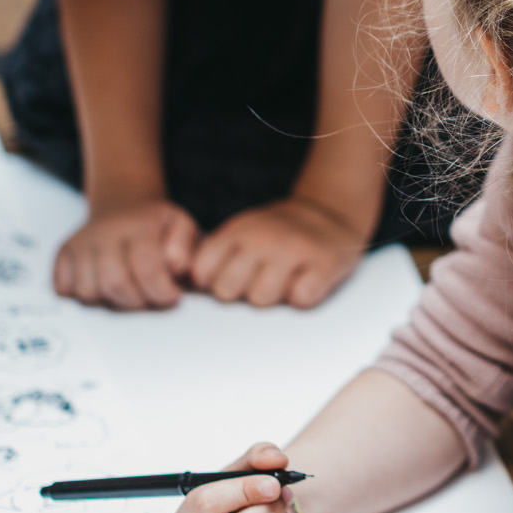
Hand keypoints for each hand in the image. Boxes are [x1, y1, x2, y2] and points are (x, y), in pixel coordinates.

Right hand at [53, 198, 197, 309]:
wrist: (123, 206)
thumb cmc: (154, 224)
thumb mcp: (182, 225)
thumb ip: (186, 247)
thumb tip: (174, 267)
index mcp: (138, 224)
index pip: (147, 267)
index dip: (162, 291)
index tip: (172, 296)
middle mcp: (104, 231)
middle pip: (114, 283)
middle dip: (137, 301)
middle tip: (150, 297)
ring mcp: (80, 242)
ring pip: (88, 291)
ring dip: (111, 300)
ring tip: (128, 289)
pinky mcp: (63, 254)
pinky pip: (65, 289)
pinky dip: (85, 295)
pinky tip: (104, 285)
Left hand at [191, 197, 366, 307]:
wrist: (332, 214)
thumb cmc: (278, 234)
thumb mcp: (243, 232)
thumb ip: (214, 255)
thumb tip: (180, 284)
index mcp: (239, 232)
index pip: (202, 271)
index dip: (212, 282)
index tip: (229, 277)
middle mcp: (264, 238)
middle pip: (227, 291)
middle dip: (241, 293)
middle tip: (259, 280)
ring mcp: (296, 249)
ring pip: (263, 299)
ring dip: (274, 296)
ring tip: (285, 280)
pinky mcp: (325, 264)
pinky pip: (302, 299)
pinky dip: (305, 296)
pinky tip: (307, 279)